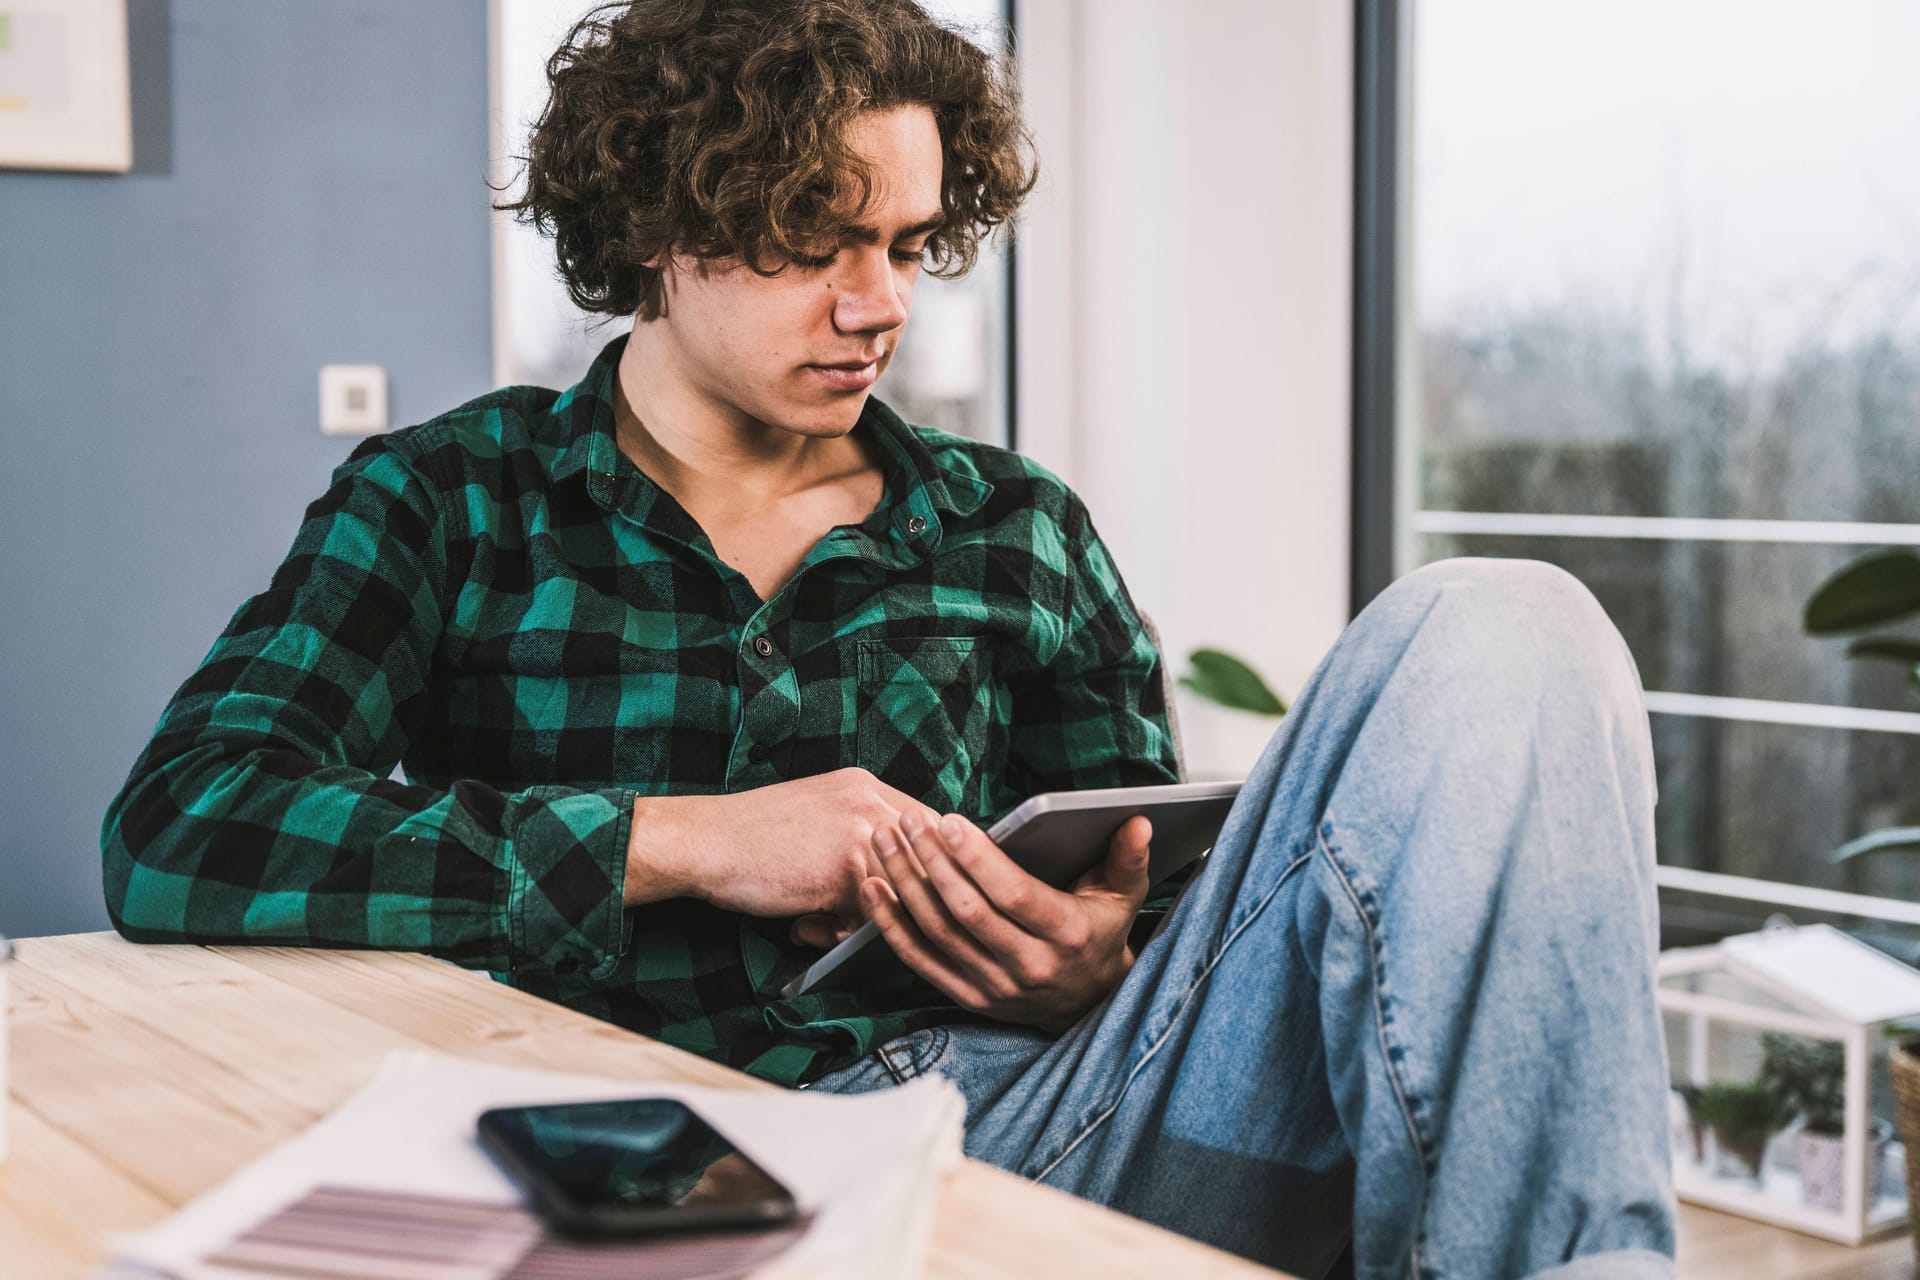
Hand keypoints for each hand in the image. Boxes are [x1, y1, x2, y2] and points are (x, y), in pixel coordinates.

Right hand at [624, 769, 941, 936]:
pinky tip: (804, 926)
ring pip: (900, 892)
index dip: (925, 869)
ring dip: (868, 920)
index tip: (910, 897)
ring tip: (826, 925)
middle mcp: (871, 801)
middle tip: (862, 920)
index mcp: (865, 786)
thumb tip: (898, 884)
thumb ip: (858, 837)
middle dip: (905, 900)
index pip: (929, 829)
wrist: (705, 842)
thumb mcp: (817, 820)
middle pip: (927, 861)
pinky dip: (839, 934)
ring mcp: (863, 829)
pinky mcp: (848, 864)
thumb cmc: (752, 841)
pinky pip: (871, 914)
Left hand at [862, 809, 1152, 1032]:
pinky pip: (921, 961)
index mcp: (1066, 935)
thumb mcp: (1123, 896)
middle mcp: (1029, 966)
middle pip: (967, 911)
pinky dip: (891, 926)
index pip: (1013, 895)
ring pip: (938, 933)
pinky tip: (871, 889)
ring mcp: (994, 987)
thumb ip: (1129, 858)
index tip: (947, 822)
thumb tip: (1140, 822)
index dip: (977, 859)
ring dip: (905, 884)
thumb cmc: (1100, 933)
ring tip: (883, 841)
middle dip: (931, 862)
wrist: (1089, 1004)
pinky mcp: (969, 998)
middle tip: (907, 821)